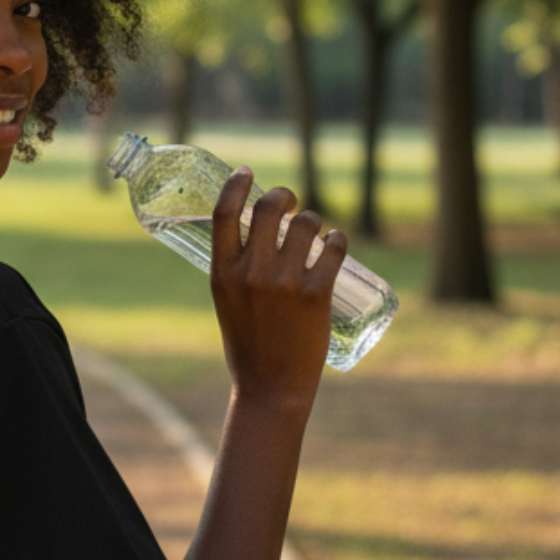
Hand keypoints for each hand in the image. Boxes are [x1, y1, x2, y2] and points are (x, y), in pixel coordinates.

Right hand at [210, 168, 345, 410]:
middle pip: (270, 208)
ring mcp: (285, 282)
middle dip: (284, 195)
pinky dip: (337, 238)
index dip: (236, 184)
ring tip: (314, 230)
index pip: (224, 213)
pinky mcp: (316, 294)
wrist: (271, 387)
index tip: (247, 171)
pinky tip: (335, 241)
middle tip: (290, 201)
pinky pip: (333, 247)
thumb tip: (254, 234)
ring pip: (307, 224)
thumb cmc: (248, 345)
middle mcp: (251, 273)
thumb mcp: (227, 302)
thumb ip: (236, 269)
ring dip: (313, 220)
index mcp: (221, 274)